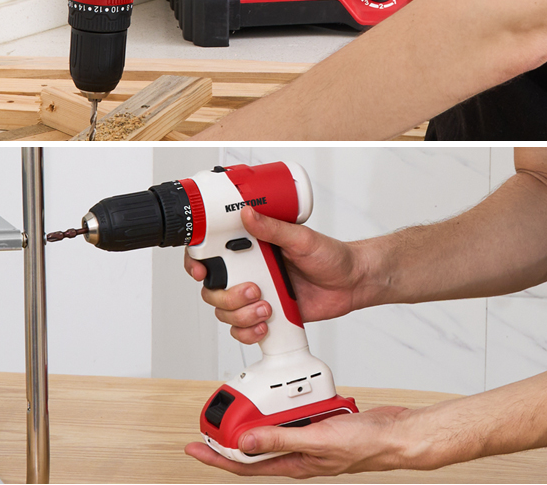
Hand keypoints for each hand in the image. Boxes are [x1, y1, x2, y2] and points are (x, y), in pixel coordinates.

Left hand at [185, 406, 431, 474]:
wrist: (395, 435)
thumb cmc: (365, 444)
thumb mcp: (317, 439)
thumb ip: (280, 439)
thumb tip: (243, 443)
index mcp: (293, 463)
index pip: (245, 465)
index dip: (218, 456)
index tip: (196, 448)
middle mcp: (297, 454)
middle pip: (253, 448)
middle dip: (229, 437)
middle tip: (208, 422)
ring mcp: (308, 439)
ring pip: (272, 430)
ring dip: (255, 418)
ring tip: (238, 404)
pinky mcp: (319, 424)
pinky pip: (292, 416)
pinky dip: (281, 404)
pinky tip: (281, 392)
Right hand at [186, 210, 356, 334]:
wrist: (350, 283)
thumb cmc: (329, 255)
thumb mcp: (301, 238)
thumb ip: (273, 228)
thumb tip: (247, 213)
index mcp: (252, 246)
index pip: (211, 251)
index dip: (196, 262)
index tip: (199, 270)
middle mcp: (249, 270)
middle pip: (213, 288)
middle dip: (227, 295)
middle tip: (254, 290)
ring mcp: (255, 294)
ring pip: (225, 312)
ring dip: (241, 315)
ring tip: (267, 307)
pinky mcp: (265, 316)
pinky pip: (242, 330)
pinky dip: (249, 332)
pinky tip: (267, 324)